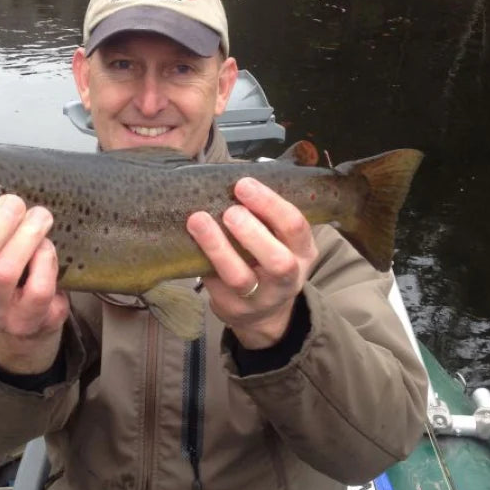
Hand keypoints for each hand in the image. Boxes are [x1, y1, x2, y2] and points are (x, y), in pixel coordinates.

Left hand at [186, 177, 316, 349]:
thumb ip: (266, 214)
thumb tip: (233, 175)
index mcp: (303, 252)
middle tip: (229, 211)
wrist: (264, 313)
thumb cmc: (268, 260)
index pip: (295, 227)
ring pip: (239, 277)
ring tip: (198, 220)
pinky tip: (186, 242)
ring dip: (217, 247)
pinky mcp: (232, 310)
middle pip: (277, 260)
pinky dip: (200, 261)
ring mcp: (259, 298)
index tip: (244, 184)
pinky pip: (213, 286)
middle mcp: (287, 279)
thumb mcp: (281, 239)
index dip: (271, 204)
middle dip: (252, 232)